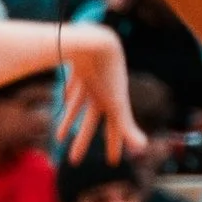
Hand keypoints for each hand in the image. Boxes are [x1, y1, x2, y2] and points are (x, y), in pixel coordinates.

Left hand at [57, 26, 140, 162]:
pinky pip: (73, 85)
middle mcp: (104, 92)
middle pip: (91, 122)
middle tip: (73, 161)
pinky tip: (61, 101)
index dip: (113, 145)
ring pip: (78, 105)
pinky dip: (68, 95)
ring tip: (58, 139)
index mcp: (114, 101)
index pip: (115, 129)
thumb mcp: (117, 103)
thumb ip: (128, 127)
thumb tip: (143, 149)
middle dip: (83, 141)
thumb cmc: (108, 73)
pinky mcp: (79, 68)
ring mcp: (92, 80)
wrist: (96, 39)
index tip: (113, 162)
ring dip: (69, 122)